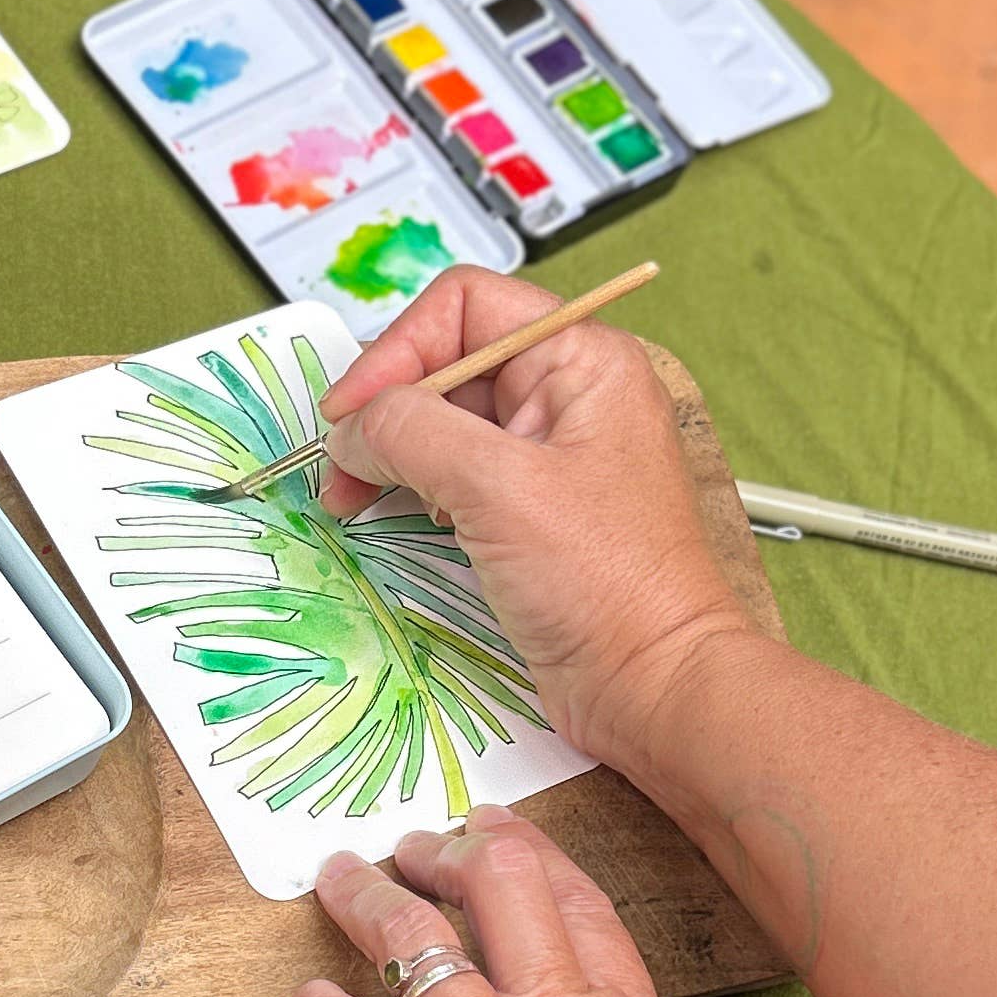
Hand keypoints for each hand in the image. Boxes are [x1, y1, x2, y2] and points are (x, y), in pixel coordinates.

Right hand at [317, 266, 757, 763]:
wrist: (656, 688)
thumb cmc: (611, 586)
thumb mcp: (497, 487)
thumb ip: (412, 433)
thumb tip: (353, 425)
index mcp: (582, 360)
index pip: (465, 308)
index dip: (398, 351)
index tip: (350, 414)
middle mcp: (568, 394)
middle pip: (448, 362)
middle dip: (386, 407)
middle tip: (341, 464)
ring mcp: (551, 453)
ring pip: (447, 420)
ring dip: (391, 451)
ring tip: (353, 496)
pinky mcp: (533, 507)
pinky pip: (457, 471)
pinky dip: (415, 485)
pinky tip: (394, 513)